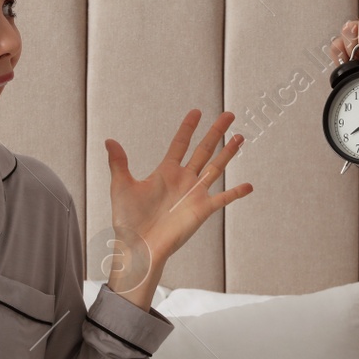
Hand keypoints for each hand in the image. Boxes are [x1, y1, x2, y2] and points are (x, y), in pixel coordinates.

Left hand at [103, 109, 253, 278]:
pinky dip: (236, 193)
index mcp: (165, 172)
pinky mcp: (202, 210)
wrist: (138, 247)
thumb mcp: (121, 186)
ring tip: (240, 137)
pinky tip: (249, 186)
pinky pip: (222, 198)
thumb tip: (109, 140)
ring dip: (228, 153)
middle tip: (229, 114)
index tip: (197, 112)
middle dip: (216, 132)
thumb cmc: (128, 221)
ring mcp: (194, 194)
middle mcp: (183, 180)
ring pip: (216, 167)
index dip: (188, 127)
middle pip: (204, 150)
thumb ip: (118, 163)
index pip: (180, 144)